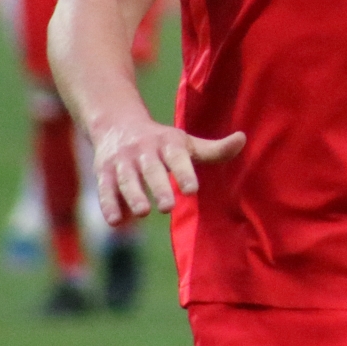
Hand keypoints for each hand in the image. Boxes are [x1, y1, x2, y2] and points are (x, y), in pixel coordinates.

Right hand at [90, 114, 245, 224]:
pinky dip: (109, 204)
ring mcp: (122, 162)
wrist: (116, 124)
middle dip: (158, 187)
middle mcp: (143, 151)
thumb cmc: (161, 141)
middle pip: (151, 170)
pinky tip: (116, 221)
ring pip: (126, 179)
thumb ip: (213, 150)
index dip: (184, 172)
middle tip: (168, 207)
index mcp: (168, 144)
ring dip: (133, 195)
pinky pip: (105, 189)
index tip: (192, 190)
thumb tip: (243, 139)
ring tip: (143, 212)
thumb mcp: (186, 143)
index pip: (177, 158)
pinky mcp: (103, 172)